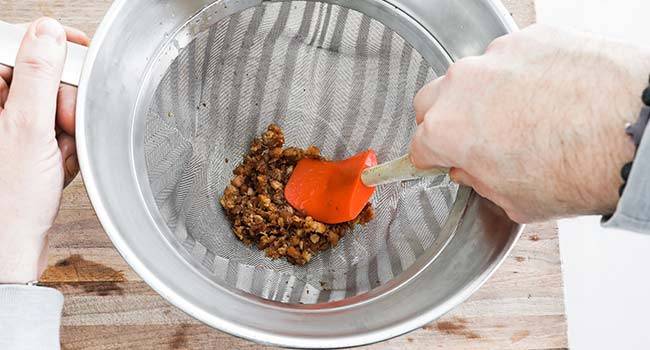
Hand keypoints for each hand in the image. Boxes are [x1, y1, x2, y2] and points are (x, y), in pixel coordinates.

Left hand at [0, 18, 87, 282]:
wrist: (12, 247)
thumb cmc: (9, 202)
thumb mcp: (28, 130)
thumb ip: (38, 76)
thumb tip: (48, 33)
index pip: (15, 47)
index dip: (50, 48)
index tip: (75, 52)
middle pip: (41, 78)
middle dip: (63, 103)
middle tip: (61, 127)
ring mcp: (9, 129)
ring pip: (55, 106)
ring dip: (68, 129)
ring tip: (58, 155)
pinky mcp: (24, 146)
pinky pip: (57, 131)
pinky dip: (67, 147)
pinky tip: (58, 165)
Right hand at [410, 24, 649, 222]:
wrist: (635, 131)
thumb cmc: (578, 169)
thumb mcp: (513, 200)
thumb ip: (479, 181)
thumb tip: (473, 169)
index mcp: (447, 130)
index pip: (418, 146)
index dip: (430, 158)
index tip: (438, 160)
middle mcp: (462, 86)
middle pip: (430, 102)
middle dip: (443, 121)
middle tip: (474, 139)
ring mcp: (497, 56)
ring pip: (471, 76)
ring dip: (484, 96)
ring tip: (523, 116)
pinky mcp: (532, 37)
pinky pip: (512, 58)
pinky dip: (521, 75)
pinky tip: (549, 95)